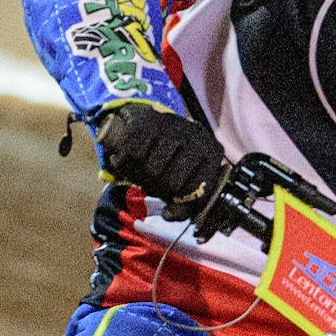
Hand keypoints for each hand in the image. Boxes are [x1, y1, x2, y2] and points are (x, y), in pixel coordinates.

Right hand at [95, 103, 227, 220]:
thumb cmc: (169, 157)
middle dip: (157, 190)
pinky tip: (125, 160)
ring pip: (151, 170)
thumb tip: (170, 216)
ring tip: (139, 171)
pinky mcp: (147, 121)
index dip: (183, 206)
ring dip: (139, 177)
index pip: (200, 190)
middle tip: (150, 183)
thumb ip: (184, 202)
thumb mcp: (184, 177)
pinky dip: (123, 164)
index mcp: (212, 151)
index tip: (170, 210)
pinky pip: (132, 156)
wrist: (146, 119)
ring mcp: (173, 126)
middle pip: (172, 184)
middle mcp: (196, 135)